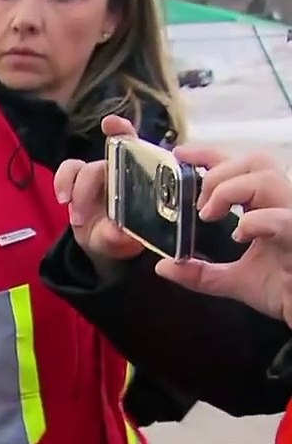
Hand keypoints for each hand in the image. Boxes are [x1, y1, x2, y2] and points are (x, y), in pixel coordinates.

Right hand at [54, 115, 145, 262]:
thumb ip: (122, 237)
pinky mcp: (76, 182)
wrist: (104, 244)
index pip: (137, 147)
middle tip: (83, 219)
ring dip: (76, 191)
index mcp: (140, 178)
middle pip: (104, 162)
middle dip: (90, 187)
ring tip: (76, 219)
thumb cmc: (123, 237)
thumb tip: (118, 232)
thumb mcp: (125, 242)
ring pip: (83, 168)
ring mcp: (97, 175)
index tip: (110, 125)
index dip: (123, 131)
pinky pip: (66, 172)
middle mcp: (120, 170)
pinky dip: (61, 182)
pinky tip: (63, 200)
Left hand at [153, 146, 291, 327]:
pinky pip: (282, 218)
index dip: (210, 155)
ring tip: (210, 216)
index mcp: (268, 208)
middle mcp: (284, 204)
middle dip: (218, 173)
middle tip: (199, 204)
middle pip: (255, 161)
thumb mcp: (235, 281)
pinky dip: (255, 222)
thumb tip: (164, 267)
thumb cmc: (285, 289)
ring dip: (228, 192)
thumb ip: (200, 273)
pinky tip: (241, 234)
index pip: (240, 167)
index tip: (180, 154)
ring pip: (266, 178)